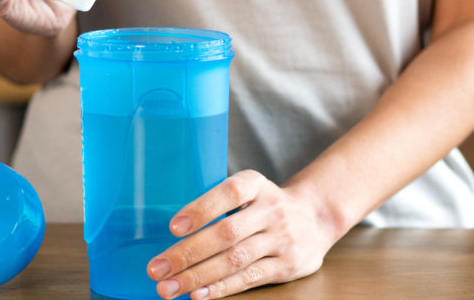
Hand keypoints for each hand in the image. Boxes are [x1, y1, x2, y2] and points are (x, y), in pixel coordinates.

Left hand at [146, 171, 336, 298]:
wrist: (317, 217)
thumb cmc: (265, 204)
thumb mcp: (249, 189)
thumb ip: (218, 201)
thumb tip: (172, 227)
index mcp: (255, 184)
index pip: (228, 193)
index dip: (201, 209)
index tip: (173, 227)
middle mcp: (271, 210)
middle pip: (226, 233)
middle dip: (187, 254)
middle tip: (156, 268)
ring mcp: (281, 239)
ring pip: (234, 260)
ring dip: (198, 276)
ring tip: (169, 287)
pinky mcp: (287, 265)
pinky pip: (250, 278)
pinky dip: (222, 288)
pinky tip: (198, 294)